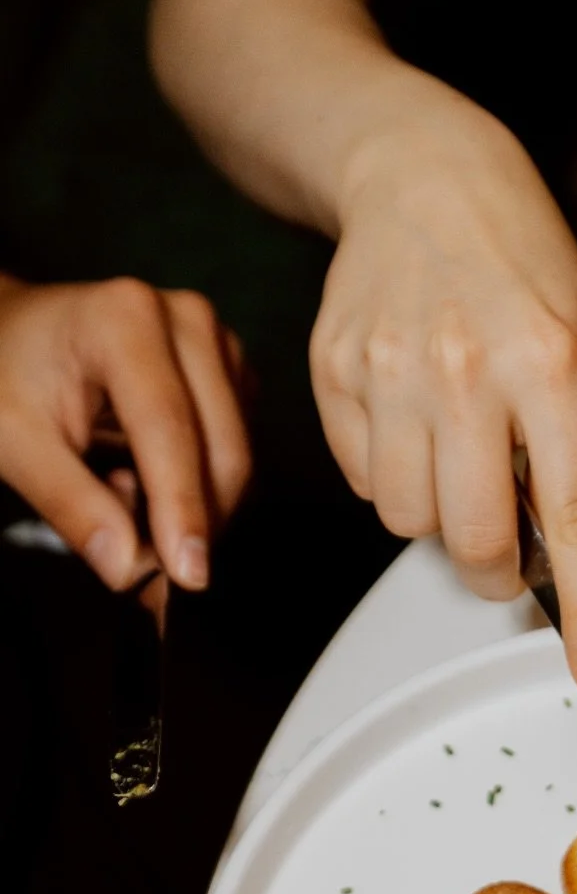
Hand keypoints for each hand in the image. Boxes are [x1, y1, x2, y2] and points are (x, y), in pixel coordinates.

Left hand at [0, 276, 249, 593]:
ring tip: (126, 493)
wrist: (16, 334)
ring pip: (237, 459)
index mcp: (123, 319)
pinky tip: (153, 474)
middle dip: (195, 521)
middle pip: (222, 449)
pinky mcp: (231, 370)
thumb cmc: (7, 375)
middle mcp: (185, 320)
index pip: (169, 429)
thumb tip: (129, 568)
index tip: (188, 574)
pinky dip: (205, 486)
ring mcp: (217, 343)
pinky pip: (237, 452)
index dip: (183, 509)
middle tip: (146, 564)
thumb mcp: (15, 443)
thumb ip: (72, 505)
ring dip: (198, 507)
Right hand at [313, 98, 576, 688]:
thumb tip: (552, 545)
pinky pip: (365, 485)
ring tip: (456, 456)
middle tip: (510, 549)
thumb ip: (573, 446)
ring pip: (410, 525)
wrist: (419, 174)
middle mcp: (465, 373)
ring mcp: (389, 374)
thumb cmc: (518, 264)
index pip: (575, 517)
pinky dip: (393, 479)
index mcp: (549, 367)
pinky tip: (413, 423)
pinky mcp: (332, 374)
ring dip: (440, 518)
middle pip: (477, 542)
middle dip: (500, 571)